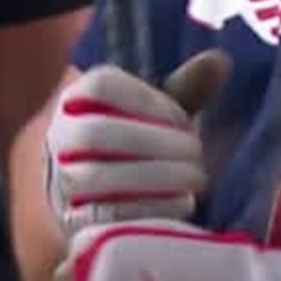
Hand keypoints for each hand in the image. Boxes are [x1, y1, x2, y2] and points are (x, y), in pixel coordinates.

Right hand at [45, 52, 230, 242]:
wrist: (103, 201)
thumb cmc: (140, 147)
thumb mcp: (157, 117)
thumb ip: (185, 90)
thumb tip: (220, 60)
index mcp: (77, 100)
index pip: (100, 86)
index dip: (146, 99)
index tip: (183, 118)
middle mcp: (60, 137)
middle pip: (94, 132)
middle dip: (152, 142)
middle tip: (197, 151)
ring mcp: (61, 180)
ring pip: (94, 176)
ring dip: (154, 176)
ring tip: (197, 178)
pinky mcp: (74, 221)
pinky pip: (104, 216)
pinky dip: (149, 208)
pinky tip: (185, 203)